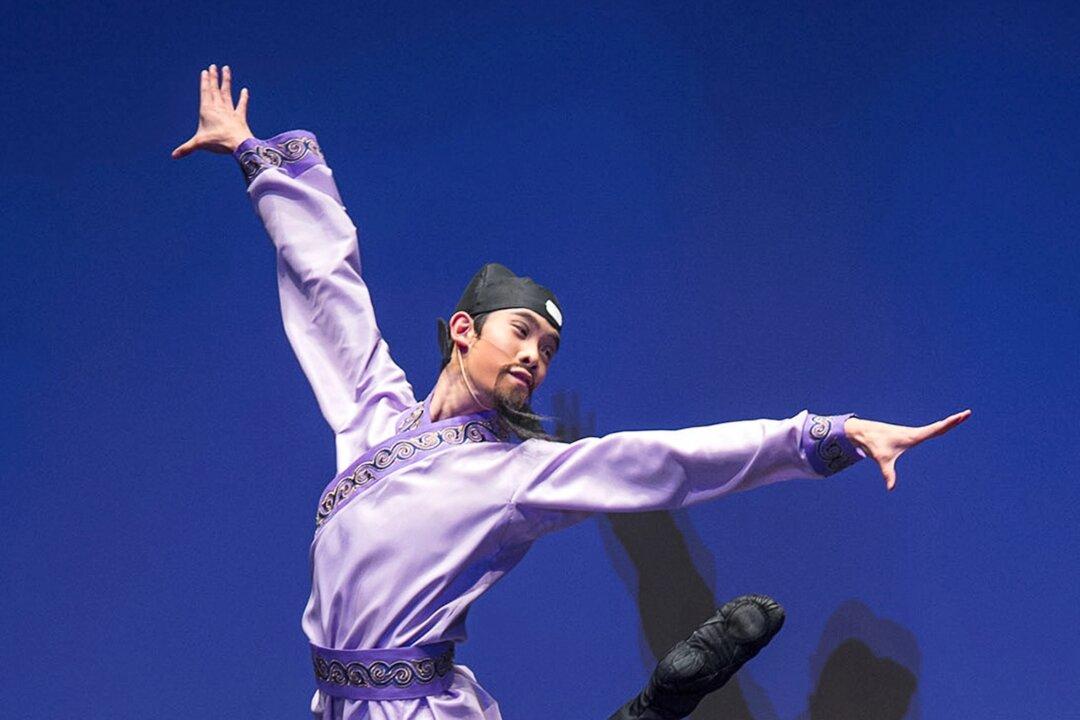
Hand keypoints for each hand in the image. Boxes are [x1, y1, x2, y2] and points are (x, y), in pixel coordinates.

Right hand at [172, 64, 252, 158]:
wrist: (238, 144)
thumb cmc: (218, 142)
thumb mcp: (199, 144)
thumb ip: (186, 148)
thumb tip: (173, 156)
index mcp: (207, 110)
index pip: (205, 92)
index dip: (205, 82)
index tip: (205, 71)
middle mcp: (218, 107)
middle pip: (215, 89)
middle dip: (214, 78)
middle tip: (213, 66)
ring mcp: (230, 111)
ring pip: (227, 93)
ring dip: (227, 81)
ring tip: (226, 69)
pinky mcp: (240, 117)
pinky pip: (242, 105)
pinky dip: (243, 98)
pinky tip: (245, 90)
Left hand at [844, 409, 970, 490]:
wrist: (864, 433)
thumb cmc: (874, 445)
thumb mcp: (882, 460)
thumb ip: (888, 474)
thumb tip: (890, 488)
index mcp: (913, 436)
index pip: (936, 429)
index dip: (949, 423)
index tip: (960, 416)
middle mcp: (915, 432)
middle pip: (939, 426)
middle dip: (954, 420)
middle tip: (968, 413)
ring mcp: (913, 433)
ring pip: (935, 427)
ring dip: (948, 422)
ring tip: (962, 416)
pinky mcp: (909, 435)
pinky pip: (928, 430)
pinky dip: (938, 427)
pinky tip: (944, 426)